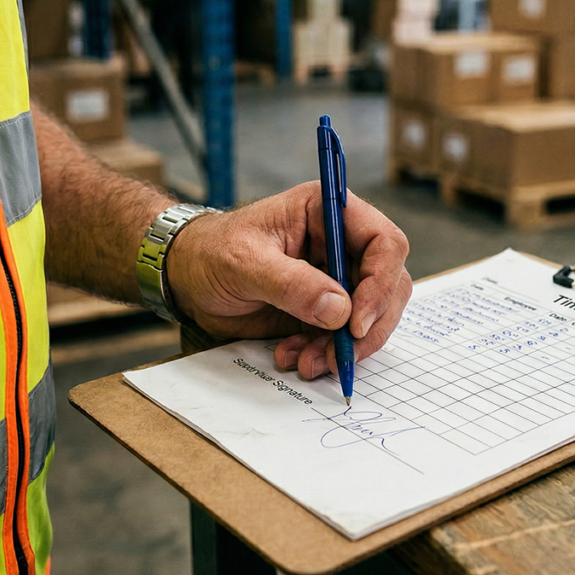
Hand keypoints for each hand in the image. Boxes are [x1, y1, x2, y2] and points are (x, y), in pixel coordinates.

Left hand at [166, 182, 411, 378]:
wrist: (186, 279)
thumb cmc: (210, 253)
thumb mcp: (244, 263)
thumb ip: (290, 283)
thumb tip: (339, 309)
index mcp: (327, 211)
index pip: (384, 242)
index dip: (380, 283)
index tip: (355, 322)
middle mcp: (341, 242)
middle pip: (389, 284)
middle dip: (368, 325)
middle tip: (342, 356)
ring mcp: (335, 277)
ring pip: (370, 316)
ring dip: (345, 347)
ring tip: (308, 363)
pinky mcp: (324, 308)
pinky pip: (344, 336)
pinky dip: (326, 354)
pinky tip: (295, 357)